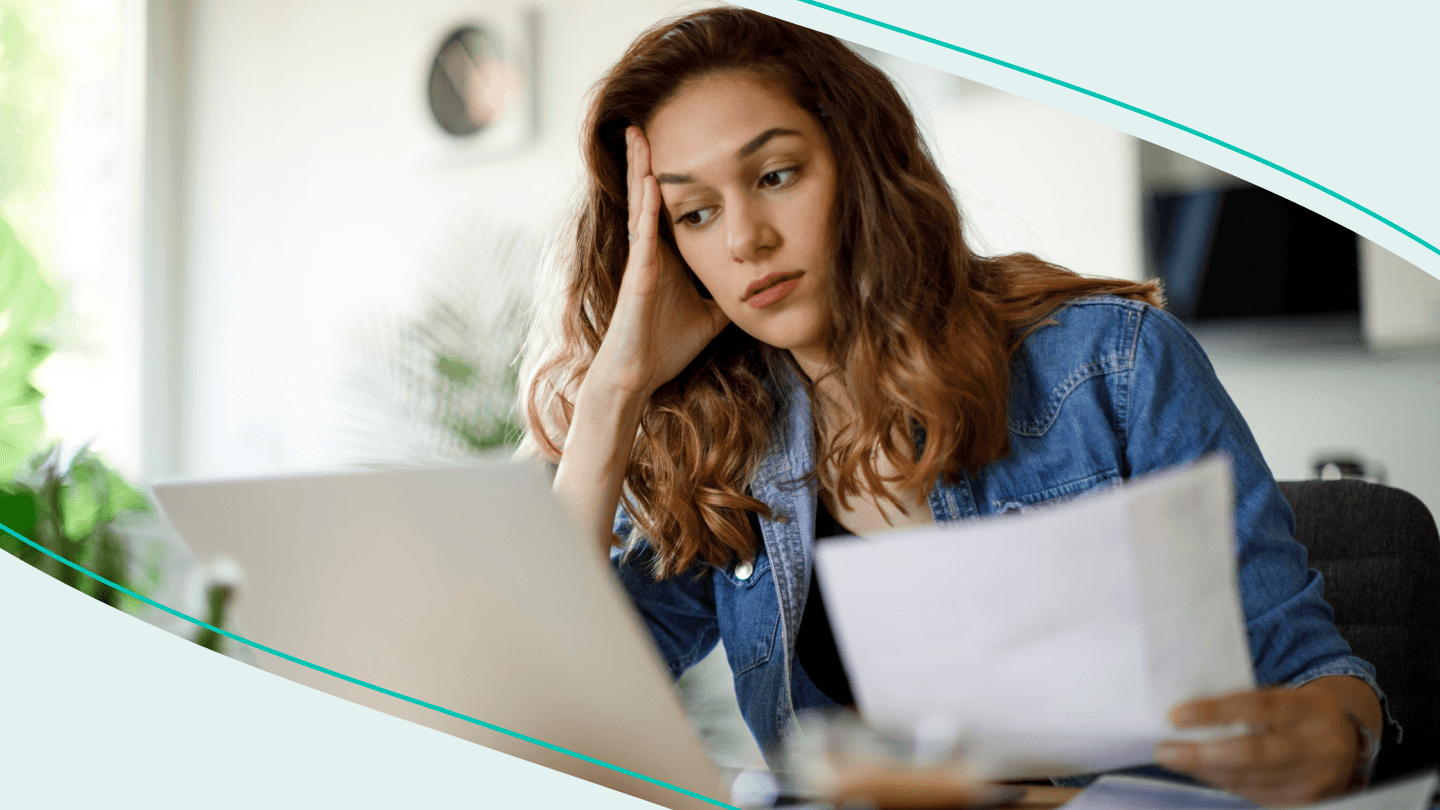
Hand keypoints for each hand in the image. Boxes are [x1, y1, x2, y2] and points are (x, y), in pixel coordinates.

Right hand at [592, 126, 729, 397]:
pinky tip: (651, 182)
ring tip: (639, 134)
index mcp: (664, 255)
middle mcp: (649, 252)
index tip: (677, 141)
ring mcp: (641, 261)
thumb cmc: (665, 348)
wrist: (638, 378)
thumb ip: (727, 292)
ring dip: (640, 169)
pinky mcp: (637, 276)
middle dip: (647, 158)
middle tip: (647, 119)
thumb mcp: (711, 314)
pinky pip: (642, 236)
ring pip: (640, 205)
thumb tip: (759, 282)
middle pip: (648, 194)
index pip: (669, 204)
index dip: (670, 173)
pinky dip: (647, 208)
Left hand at [1154, 687, 1361, 805]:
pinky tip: (1200, 772)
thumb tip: (1189, 711)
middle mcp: (1316, 747)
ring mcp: (1312, 780)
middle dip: (1201, 754)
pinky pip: (1253, 795)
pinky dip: (1221, 783)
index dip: (1214, 712)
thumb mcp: (1285, 696)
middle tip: (1164, 750)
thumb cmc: (1299, 713)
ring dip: (1204, 771)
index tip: (1176, 716)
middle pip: (1251, 753)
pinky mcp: (1304, 802)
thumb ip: (1247, 701)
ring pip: (1248, 779)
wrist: (1347, 744)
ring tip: (1173, 759)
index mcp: (1311, 709)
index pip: (1258, 708)